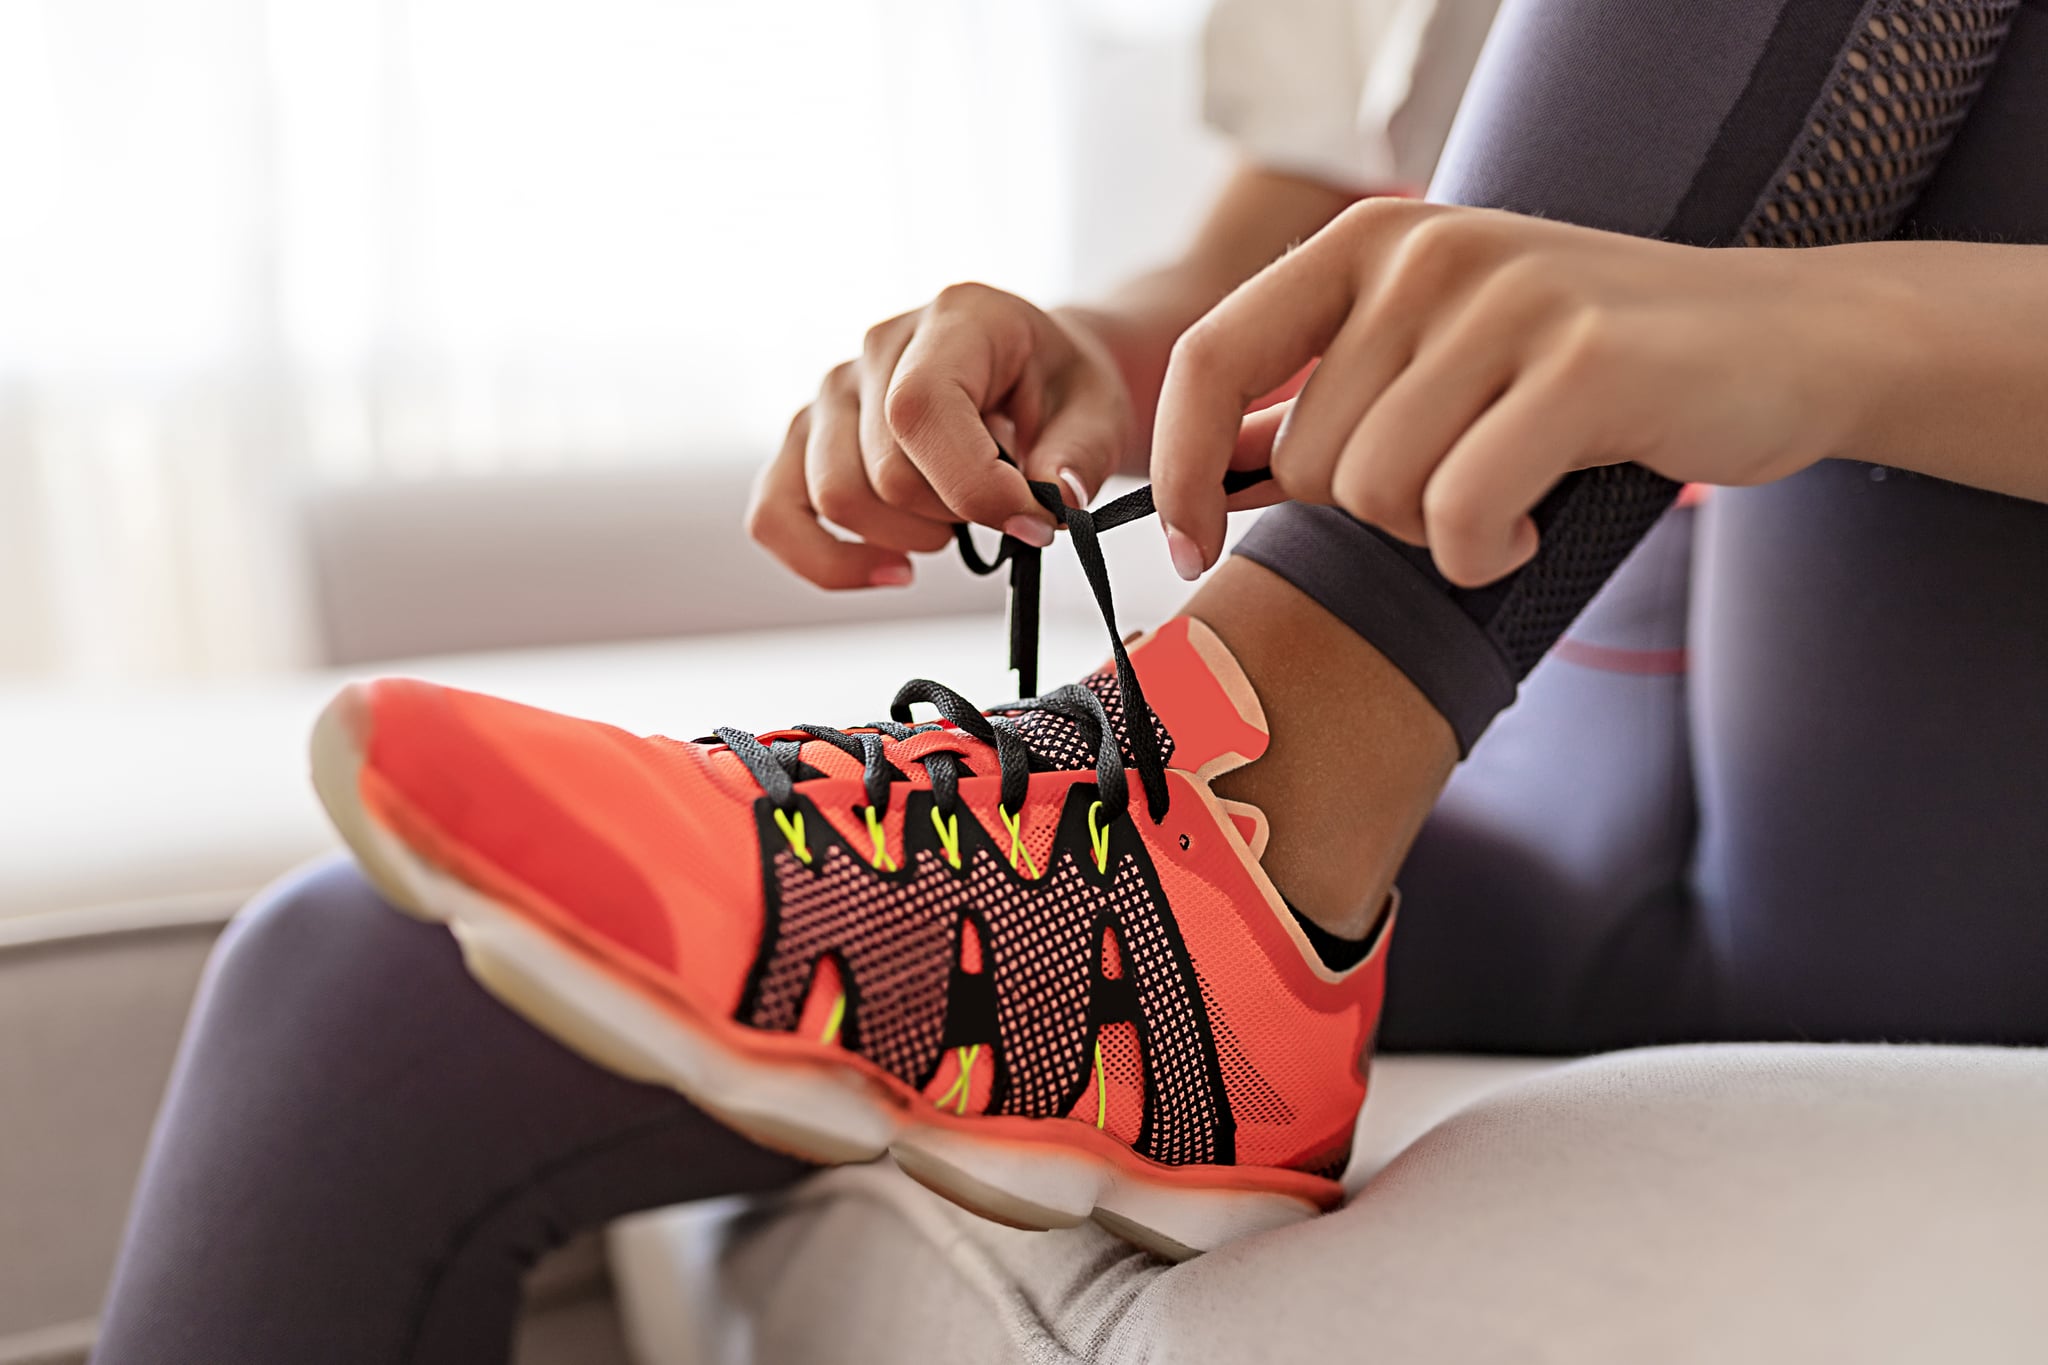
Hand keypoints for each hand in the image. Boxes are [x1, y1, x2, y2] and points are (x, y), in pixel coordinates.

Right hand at [748, 284, 1135, 588]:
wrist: (1036, 373)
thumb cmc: (1061, 389)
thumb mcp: (1099, 409)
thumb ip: (1081, 455)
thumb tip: (1053, 502)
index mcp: (954, 319)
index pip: (920, 411)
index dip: (971, 486)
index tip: (1032, 525)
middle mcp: (877, 347)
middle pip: (883, 471)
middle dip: (953, 518)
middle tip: (1002, 510)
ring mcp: (833, 393)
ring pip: (834, 498)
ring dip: (906, 537)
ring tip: (955, 520)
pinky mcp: (808, 440)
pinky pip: (774, 515)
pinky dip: (829, 561)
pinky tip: (893, 569)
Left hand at [1152, 200, 1878, 585]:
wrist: (1782, 343)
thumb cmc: (1589, 371)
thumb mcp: (1438, 360)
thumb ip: (1325, 407)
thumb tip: (1208, 482)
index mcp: (1371, 242)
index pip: (1214, 357)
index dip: (1179, 466)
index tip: (1187, 545)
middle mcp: (1427, 251)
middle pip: (1308, 458)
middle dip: (1367, 512)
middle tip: (1456, 485)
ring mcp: (1507, 299)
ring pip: (1377, 492)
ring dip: (1434, 534)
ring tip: (1506, 495)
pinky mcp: (1582, 364)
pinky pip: (1458, 515)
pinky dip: (1485, 552)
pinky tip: (1534, 521)